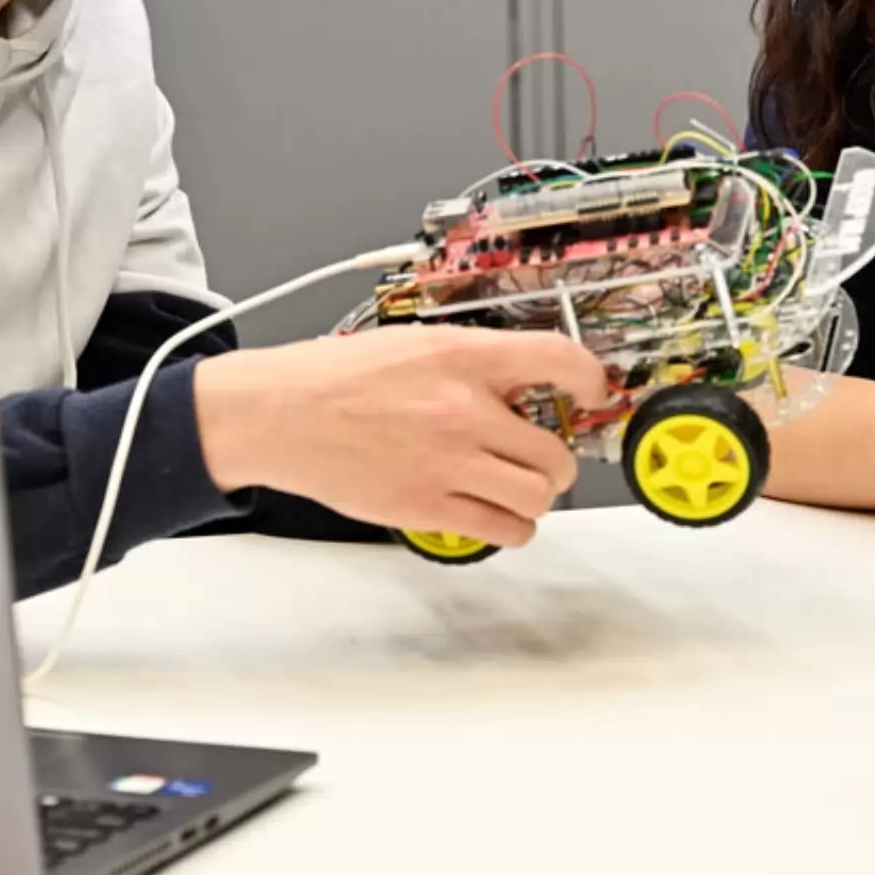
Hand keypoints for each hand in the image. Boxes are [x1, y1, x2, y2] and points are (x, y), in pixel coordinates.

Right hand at [192, 326, 611, 547]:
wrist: (280, 413)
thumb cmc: (338, 376)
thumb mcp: (415, 344)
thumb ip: (473, 363)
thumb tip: (524, 384)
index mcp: (461, 357)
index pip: (557, 360)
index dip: (591, 378)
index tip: (594, 391)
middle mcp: (463, 410)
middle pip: (556, 451)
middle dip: (557, 459)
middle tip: (540, 456)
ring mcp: (447, 463)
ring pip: (538, 496)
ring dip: (536, 496)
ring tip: (516, 487)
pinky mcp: (427, 508)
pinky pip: (503, 530)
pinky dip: (512, 527)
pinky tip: (494, 513)